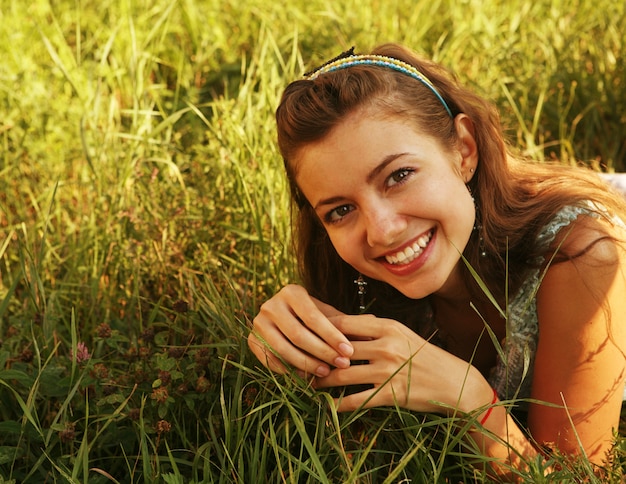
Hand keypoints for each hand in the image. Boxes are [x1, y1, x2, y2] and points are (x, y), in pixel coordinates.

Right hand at [248, 285, 354, 376]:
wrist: (282, 319)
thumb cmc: (312, 317)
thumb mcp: (327, 314)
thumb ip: (345, 321)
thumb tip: (375, 324)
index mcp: (291, 292)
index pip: (314, 317)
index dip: (332, 336)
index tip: (349, 351)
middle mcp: (271, 304)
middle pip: (298, 334)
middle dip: (322, 352)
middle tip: (341, 365)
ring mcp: (258, 322)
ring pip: (283, 349)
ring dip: (306, 364)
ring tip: (326, 373)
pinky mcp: (252, 340)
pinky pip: (271, 360)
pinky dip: (290, 371)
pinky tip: (307, 378)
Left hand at [315, 314, 487, 413]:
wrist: (453, 381)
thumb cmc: (424, 355)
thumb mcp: (402, 333)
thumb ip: (375, 326)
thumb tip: (347, 320)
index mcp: (386, 326)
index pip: (343, 323)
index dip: (319, 328)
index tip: (303, 333)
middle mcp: (385, 345)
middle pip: (338, 348)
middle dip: (315, 355)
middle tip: (296, 360)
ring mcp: (388, 370)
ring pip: (343, 374)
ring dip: (322, 381)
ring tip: (306, 383)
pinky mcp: (391, 394)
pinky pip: (357, 399)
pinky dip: (339, 404)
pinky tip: (326, 407)